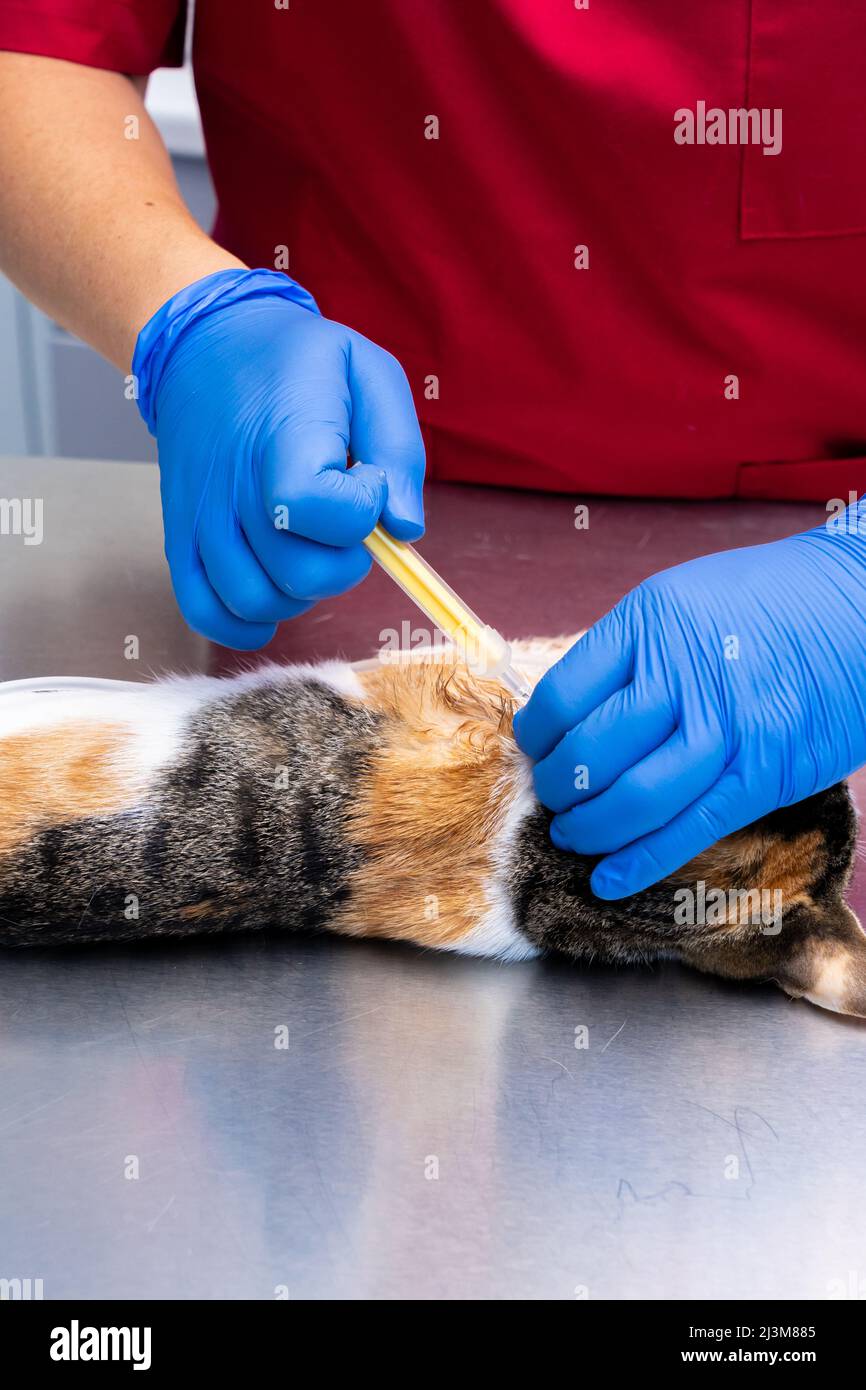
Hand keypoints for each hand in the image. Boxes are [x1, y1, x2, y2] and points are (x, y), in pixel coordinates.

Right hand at [133, 269, 424, 647]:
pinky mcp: (180, 539)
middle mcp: (234, 485)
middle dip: (343, 561)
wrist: (207, 345)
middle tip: (343, 520)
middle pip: (298, 571)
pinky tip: (275, 599)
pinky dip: (243, 623)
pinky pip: (205, 610)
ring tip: (309, 548)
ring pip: (257, 600)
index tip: (364, 479)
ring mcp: (201, 518)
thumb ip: (398, 448)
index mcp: (281, 438)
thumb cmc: (296, 362)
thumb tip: (404, 527)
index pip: (318, 510)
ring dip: (301, 593)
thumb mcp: (367, 372)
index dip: (359, 511)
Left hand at [513, 507, 865, 897]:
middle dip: (558, 788)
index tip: (534, 746)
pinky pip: (687, 830)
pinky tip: (608, 878)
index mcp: (650, 624)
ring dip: (589, 830)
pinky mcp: (760, 775)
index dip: (536, 734)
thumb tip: (572, 714)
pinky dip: (640, 862)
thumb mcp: (684, 600)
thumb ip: (631, 654)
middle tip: (554, 795)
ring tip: (573, 834)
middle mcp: (682, 676)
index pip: (563, 696)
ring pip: (631, 801)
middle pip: (590, 754)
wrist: (861, 605)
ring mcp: (725, 730)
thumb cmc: (770, 602)